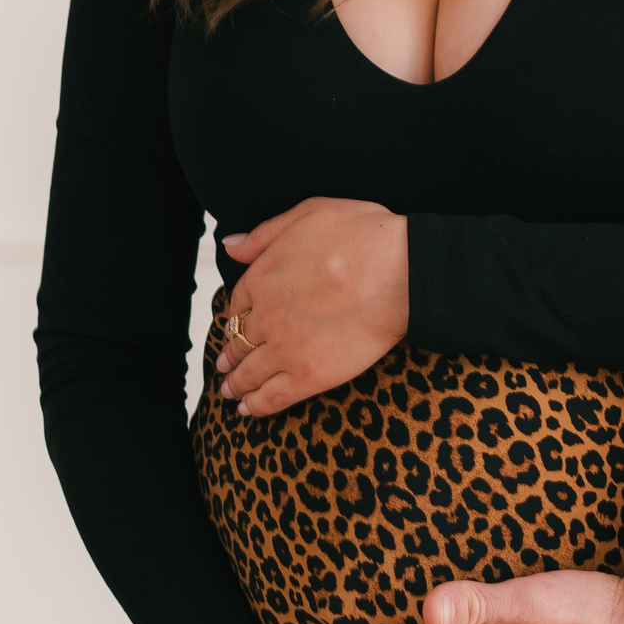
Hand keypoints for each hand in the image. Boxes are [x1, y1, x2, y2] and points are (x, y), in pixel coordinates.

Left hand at [217, 198, 409, 414]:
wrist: (399, 270)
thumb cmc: (362, 234)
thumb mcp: (308, 214)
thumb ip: (264, 234)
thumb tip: (230, 246)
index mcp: (263, 276)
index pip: (239, 302)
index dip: (236, 315)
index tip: (236, 323)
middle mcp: (266, 315)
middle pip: (240, 339)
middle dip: (230, 352)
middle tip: (225, 363)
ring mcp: (284, 348)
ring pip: (248, 371)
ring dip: (235, 382)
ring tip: (229, 390)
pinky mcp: (307, 376)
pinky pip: (271, 397)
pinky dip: (254, 405)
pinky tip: (247, 409)